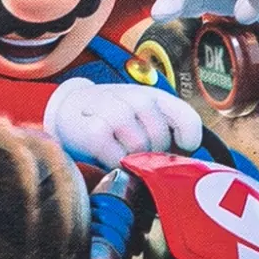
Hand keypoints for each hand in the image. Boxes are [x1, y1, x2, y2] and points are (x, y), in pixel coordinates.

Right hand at [45, 77, 201, 167]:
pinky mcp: (95, 132)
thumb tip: (186, 163)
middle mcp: (137, 98)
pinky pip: (117, 159)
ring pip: (139, 149)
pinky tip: (105, 151)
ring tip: (118, 147)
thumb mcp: (143, 114)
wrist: (70, 108)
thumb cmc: (113, 116)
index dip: (188, 141)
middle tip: (134, 148)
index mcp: (155, 96)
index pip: (187, 120)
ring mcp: (115, 112)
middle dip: (151, 153)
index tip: (178, 148)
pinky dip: (113, 162)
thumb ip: (166, 129)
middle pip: (161, 141)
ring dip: (130, 157)